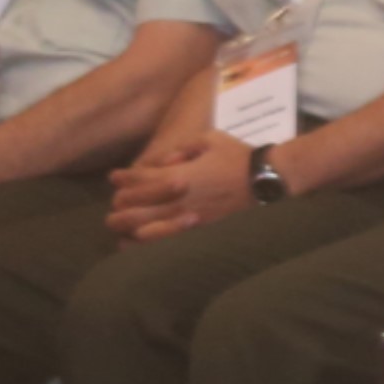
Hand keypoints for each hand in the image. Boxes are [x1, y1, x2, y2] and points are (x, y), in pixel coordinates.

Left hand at [112, 133, 254, 239]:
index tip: (115, 176)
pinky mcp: (195, 235)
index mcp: (176, 176)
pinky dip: (143, 243)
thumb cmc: (240, 158)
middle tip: (118, 201)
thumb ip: (183, 147)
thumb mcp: (211, 139)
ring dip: (125, 225)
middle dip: (119, 203)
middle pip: (129, 206)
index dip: (121, 177)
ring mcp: (183, 220)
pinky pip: (161, 243)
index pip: (135, 179)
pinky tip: (137, 241)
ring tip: (120, 223)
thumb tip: (166, 159)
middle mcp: (174, 200)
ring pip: (139, 228)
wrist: (268, 182)